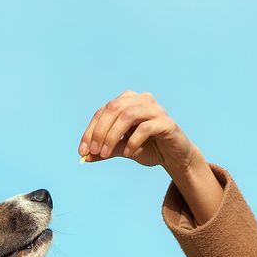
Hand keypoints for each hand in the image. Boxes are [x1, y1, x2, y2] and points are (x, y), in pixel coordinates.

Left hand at [77, 90, 221, 223]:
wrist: (174, 157)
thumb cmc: (148, 148)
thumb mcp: (122, 149)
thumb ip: (105, 151)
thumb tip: (84, 157)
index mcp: (127, 101)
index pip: (102, 112)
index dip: (90, 131)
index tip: (82, 151)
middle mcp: (141, 99)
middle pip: (112, 109)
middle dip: (100, 132)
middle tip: (94, 152)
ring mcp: (155, 109)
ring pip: (127, 115)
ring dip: (113, 136)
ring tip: (107, 154)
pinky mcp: (166, 122)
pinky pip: (145, 128)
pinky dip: (133, 141)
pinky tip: (128, 153)